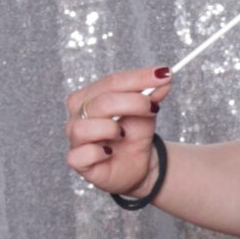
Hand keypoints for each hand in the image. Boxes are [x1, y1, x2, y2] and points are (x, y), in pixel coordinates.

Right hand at [65, 68, 171, 195]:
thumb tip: (163, 77)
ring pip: (84, 128)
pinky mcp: (77, 162)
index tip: (164, 75)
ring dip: (111, 129)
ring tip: (123, 134)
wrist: (138, 163)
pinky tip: (109, 152)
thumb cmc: (134, 133)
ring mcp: (75, 139)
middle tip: (154, 107)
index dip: (138, 78)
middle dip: (133, 102)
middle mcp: (77, 116)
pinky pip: (80, 155)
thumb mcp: (146, 111)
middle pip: (101, 102)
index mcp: (89, 96)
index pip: (112, 81)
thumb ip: (152, 94)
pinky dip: (97, 152)